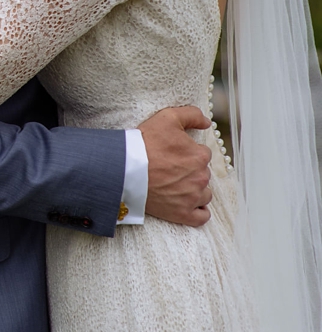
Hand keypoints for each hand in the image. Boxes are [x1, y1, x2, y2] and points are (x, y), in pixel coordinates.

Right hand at [139, 105, 213, 226]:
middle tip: (170, 168)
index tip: (173, 154)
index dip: (188, 152)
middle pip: (203, 174)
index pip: (202, 154)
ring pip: (204, 194)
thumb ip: (191, 114)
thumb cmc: (144, 143)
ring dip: (194, 190)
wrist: (124, 168)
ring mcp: (192, 197)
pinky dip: (198, 211)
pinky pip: (202, 216)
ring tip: (175, 185)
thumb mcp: (166, 118)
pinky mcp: (183, 214)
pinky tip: (188, 204)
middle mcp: (200, 177)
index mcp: (199, 156)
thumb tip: (207, 122)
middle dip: (190, 171)